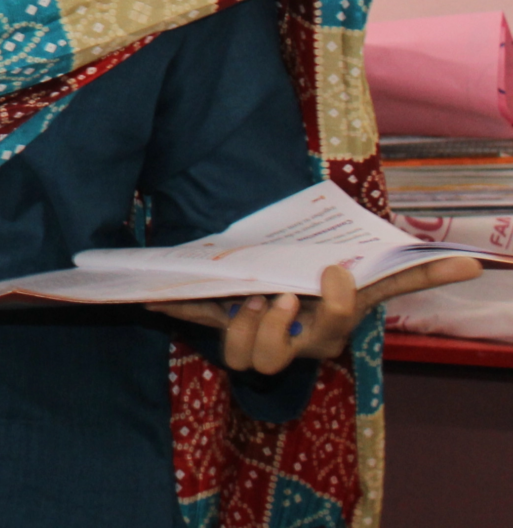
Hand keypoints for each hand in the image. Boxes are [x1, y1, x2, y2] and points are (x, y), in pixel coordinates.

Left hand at [149, 256, 482, 373]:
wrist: (276, 275)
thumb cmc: (324, 278)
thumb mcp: (366, 272)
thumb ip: (414, 269)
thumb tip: (476, 265)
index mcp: (323, 332)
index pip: (334, 328)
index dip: (336, 306)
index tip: (332, 269)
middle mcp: (284, 343)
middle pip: (278, 358)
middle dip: (278, 332)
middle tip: (277, 295)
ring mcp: (247, 333)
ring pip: (239, 355)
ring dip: (239, 331)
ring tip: (245, 300)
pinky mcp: (212, 315)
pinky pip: (190, 316)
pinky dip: (170, 305)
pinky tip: (147, 291)